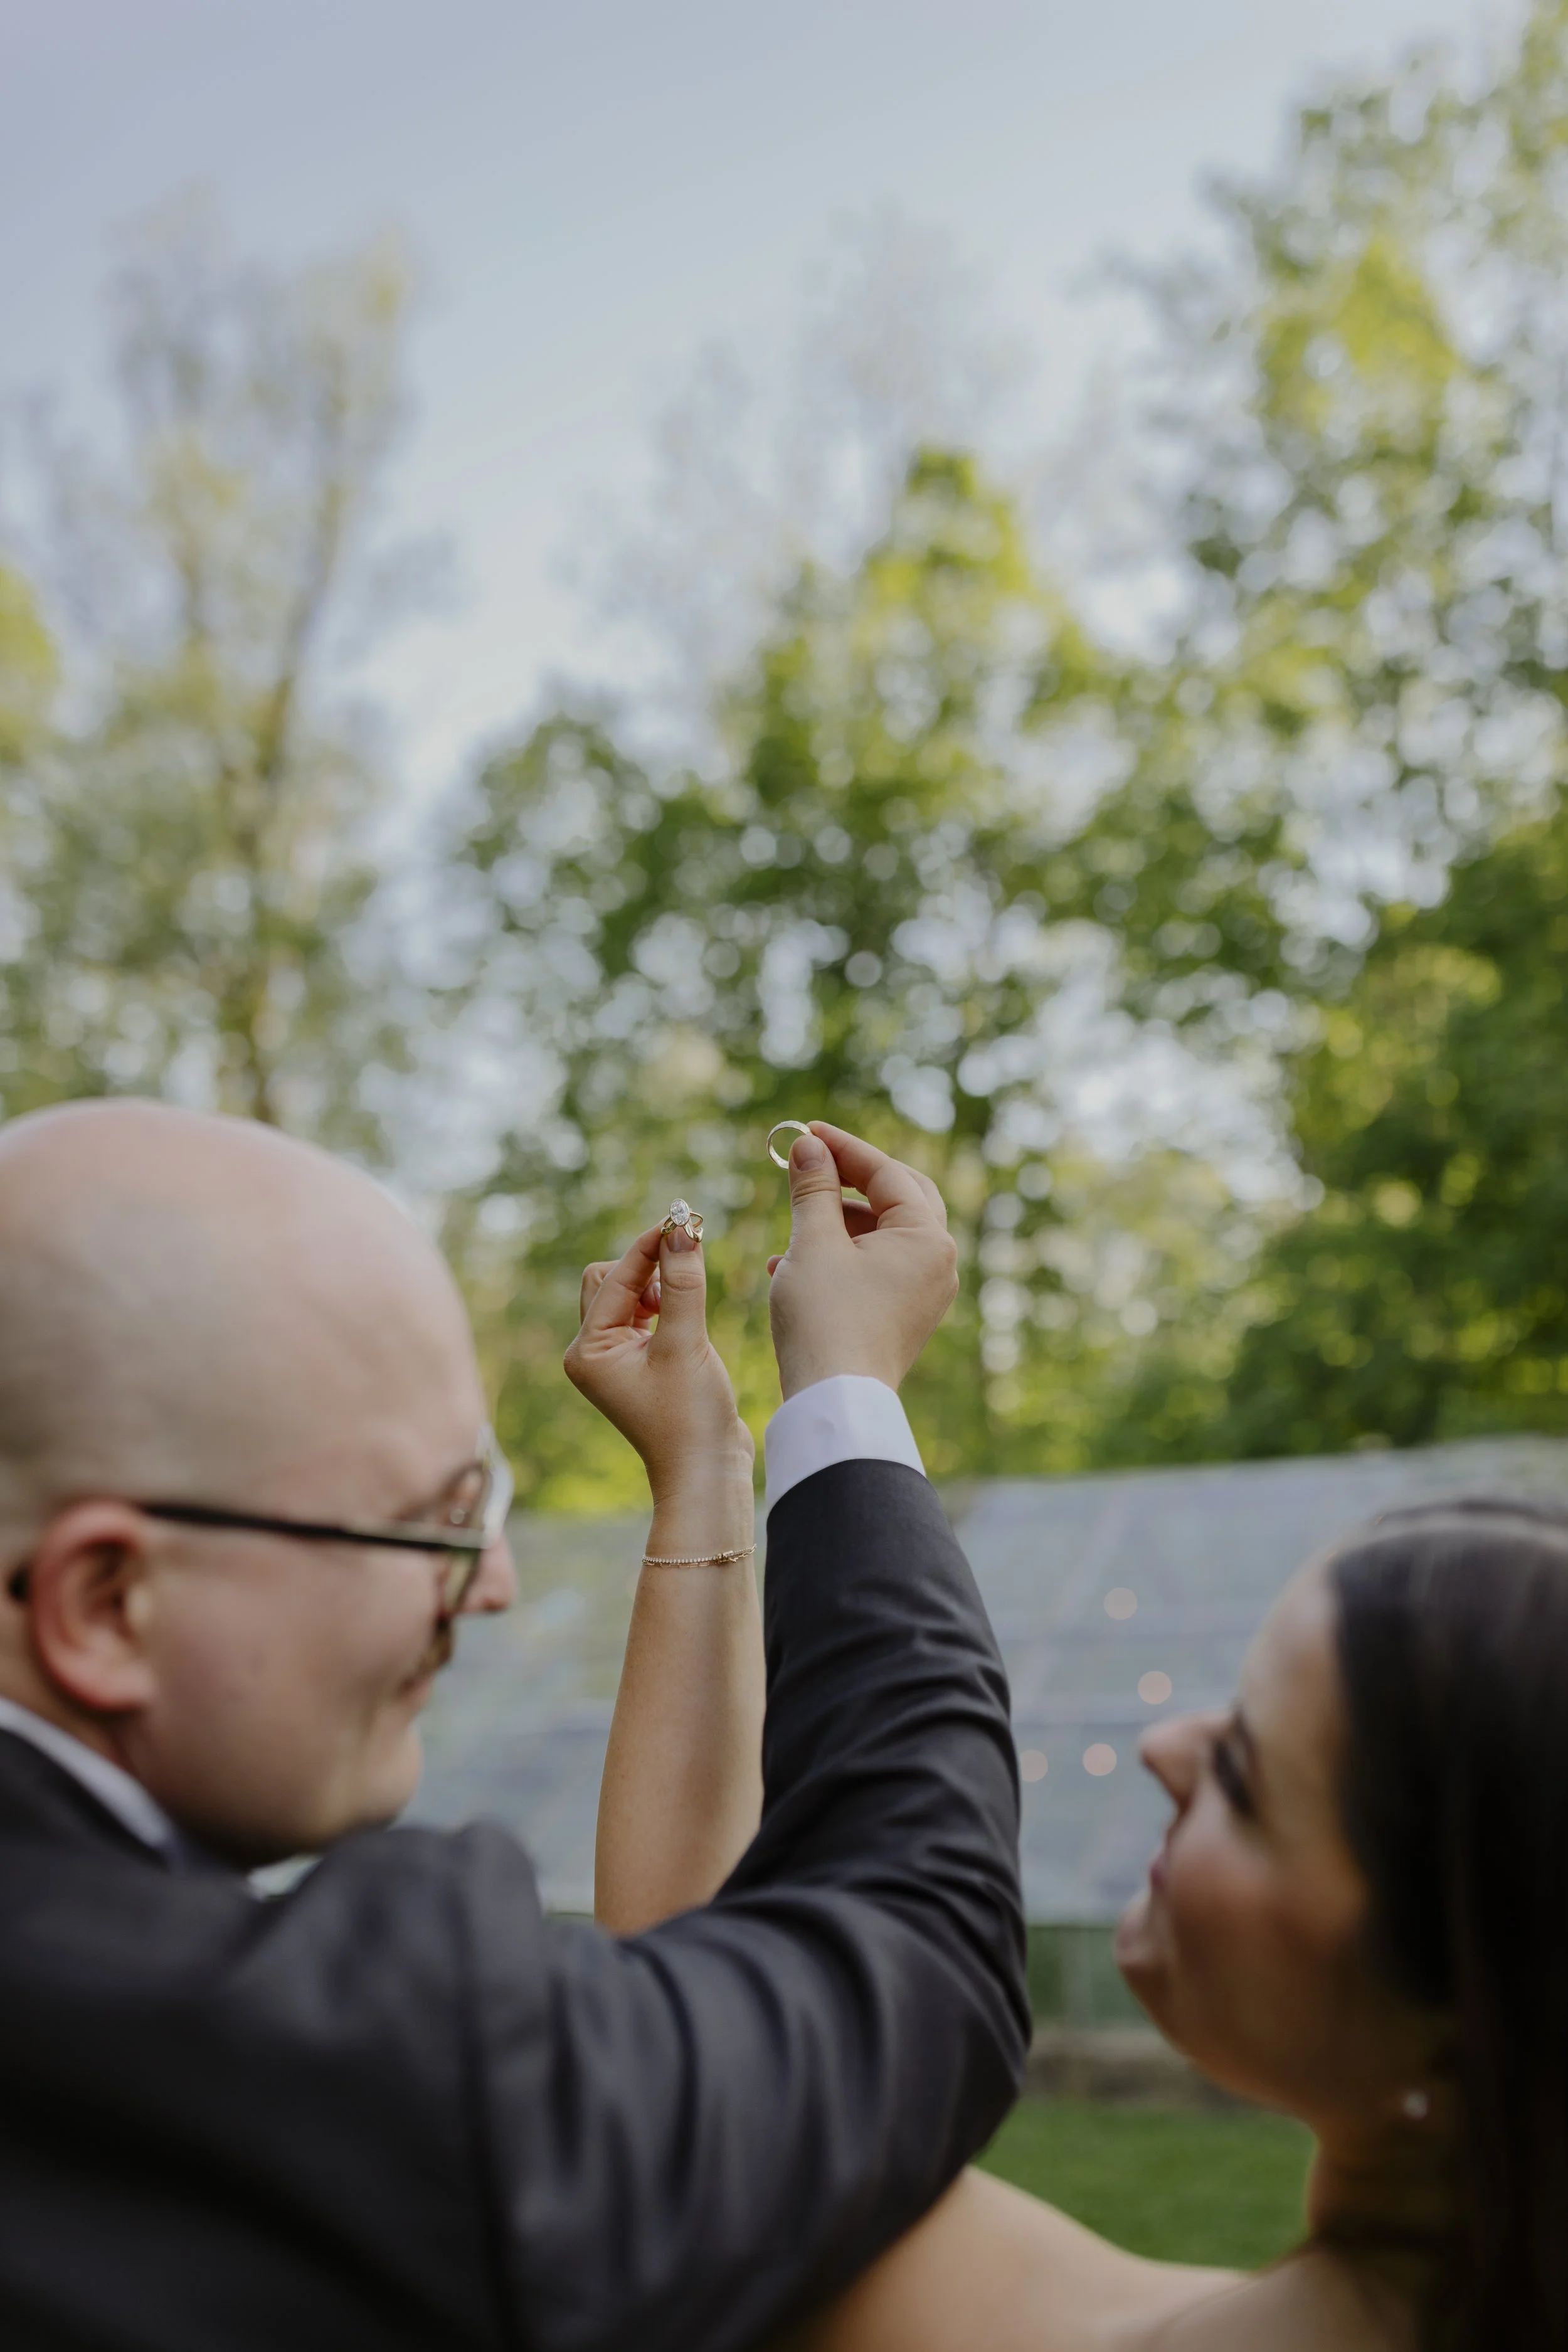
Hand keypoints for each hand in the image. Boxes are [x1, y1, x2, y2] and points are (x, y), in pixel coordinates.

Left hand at [565, 1222, 754, 1509]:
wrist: (705, 1471)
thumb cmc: (690, 1416)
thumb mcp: (686, 1343)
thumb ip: (683, 1282)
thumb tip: (682, 1228)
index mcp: (588, 1350)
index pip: (615, 1278)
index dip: (649, 1246)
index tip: (684, 1219)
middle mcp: (591, 1353)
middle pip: (609, 1279)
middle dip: (647, 1267)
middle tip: (687, 1263)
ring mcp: (612, 1359)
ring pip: (625, 1294)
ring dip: (656, 1285)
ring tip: (685, 1302)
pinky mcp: (637, 1362)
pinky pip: (640, 1314)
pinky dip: (662, 1303)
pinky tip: (685, 1314)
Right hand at [766, 1122, 957, 1398]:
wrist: (833, 1401)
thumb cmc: (825, 1319)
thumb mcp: (813, 1242)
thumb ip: (813, 1187)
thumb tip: (808, 1146)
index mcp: (928, 1238)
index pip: (887, 1172)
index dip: (843, 1147)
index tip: (805, 1131)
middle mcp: (939, 1262)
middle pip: (898, 1196)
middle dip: (849, 1180)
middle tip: (811, 1164)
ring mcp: (926, 1292)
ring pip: (883, 1234)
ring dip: (837, 1222)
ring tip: (792, 1227)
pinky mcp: (906, 1315)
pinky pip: (877, 1267)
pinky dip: (842, 1256)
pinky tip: (792, 1264)